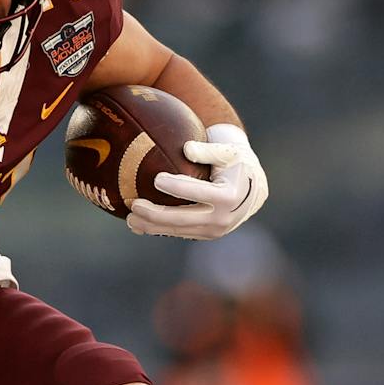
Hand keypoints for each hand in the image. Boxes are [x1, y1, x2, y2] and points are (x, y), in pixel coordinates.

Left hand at [126, 123, 268, 240]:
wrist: (252, 187)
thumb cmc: (236, 161)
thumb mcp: (228, 150)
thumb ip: (207, 150)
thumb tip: (186, 149)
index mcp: (229, 196)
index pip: (198, 193)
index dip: (177, 187)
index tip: (156, 179)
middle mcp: (223, 218)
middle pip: (183, 218)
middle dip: (156, 215)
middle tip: (134, 206)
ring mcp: (215, 230)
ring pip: (179, 230)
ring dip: (153, 226)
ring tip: (130, 220)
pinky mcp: (207, 235)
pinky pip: (181, 233)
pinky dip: (160, 230)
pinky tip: (141, 226)